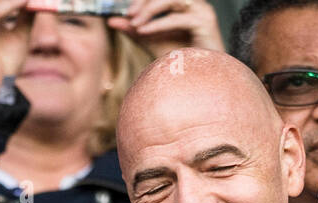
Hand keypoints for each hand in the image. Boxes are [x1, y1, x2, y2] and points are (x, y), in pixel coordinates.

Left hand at [108, 0, 224, 58]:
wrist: (201, 79)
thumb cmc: (181, 60)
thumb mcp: (151, 41)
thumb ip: (134, 30)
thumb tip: (112, 20)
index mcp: (183, 3)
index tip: (126, 9)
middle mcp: (194, 3)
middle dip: (145, 0)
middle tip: (128, 14)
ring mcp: (202, 11)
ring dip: (150, 9)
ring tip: (135, 23)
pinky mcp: (205, 23)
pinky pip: (178, 19)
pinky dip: (158, 24)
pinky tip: (144, 32)